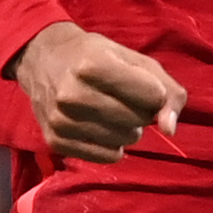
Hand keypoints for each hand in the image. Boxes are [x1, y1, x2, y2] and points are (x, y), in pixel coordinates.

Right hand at [7, 21, 183, 163]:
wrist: (42, 59)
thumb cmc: (95, 56)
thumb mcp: (134, 59)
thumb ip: (167, 90)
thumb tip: (170, 129)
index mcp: (92, 65)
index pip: (153, 95)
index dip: (153, 92)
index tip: (139, 83)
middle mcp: (72, 95)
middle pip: (138, 120)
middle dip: (140, 111)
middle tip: (122, 98)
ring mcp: (61, 121)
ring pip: (125, 141)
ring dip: (127, 129)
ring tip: (110, 112)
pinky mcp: (56, 141)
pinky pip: (107, 156)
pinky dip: (112, 145)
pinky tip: (100, 127)